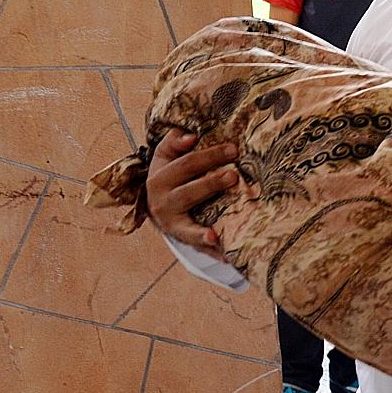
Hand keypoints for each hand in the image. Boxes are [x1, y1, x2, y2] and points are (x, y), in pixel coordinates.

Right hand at [144, 129, 236, 259]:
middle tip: (234, 176)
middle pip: (188, 193)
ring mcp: (172, 224)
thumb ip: (174, 141)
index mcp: (159, 178)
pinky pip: (197, 247)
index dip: (209, 156)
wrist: (157, 203)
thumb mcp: (166, 155)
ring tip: (214, 236)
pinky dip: (211, 252)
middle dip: (211, 184)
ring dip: (201, 233)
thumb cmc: (170, 172)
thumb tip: (189, 136)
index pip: (186, 165)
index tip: (233, 149)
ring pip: (187, 228)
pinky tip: (227, 256)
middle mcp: (162, 203)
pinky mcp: (183, 238)